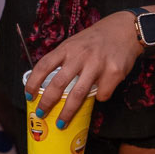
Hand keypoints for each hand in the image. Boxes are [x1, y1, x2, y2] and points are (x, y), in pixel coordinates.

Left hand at [25, 11, 140, 123]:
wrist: (126, 30)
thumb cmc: (97, 40)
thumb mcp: (76, 43)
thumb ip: (64, 59)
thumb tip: (49, 85)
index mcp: (68, 47)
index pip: (44, 65)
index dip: (33, 82)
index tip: (29, 96)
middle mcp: (81, 55)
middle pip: (58, 84)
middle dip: (47, 102)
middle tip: (41, 113)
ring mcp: (97, 64)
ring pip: (78, 95)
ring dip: (68, 112)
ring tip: (61, 123)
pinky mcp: (113, 72)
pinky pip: (102, 94)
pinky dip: (99, 97)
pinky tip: (102, 90)